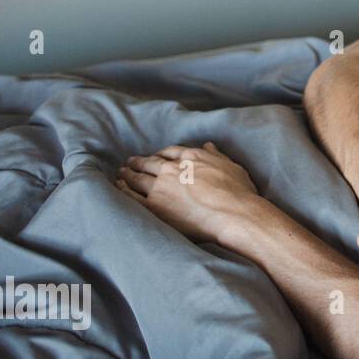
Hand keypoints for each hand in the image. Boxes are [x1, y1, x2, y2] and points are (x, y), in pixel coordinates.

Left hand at [115, 142, 262, 246]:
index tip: (157, 156)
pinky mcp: (154, 205)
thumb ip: (217, 155)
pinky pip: (133, 196)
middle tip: (131, 162)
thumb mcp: (232, 166)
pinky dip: (124, 190)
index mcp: (192, 157)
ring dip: (128, 174)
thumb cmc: (238, 192)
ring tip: (122, 173)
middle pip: (151, 163)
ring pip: (138, 177)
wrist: (233, 213)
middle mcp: (173, 169)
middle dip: (140, 162)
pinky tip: (120, 187)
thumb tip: (208, 145)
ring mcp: (161, 187)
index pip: (171, 152)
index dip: (162, 154)